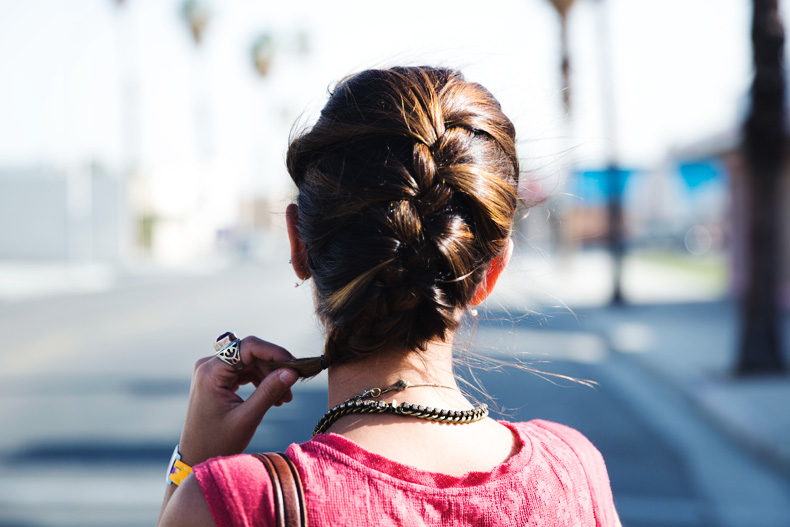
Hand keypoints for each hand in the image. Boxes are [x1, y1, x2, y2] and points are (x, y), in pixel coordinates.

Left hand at [177, 336, 298, 466]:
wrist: (197, 458)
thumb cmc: (218, 442)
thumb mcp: (247, 417)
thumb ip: (269, 391)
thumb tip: (292, 371)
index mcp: (210, 372)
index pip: (247, 347)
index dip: (274, 352)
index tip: (295, 366)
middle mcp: (209, 366)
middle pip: (250, 353)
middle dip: (274, 368)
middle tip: (291, 388)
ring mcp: (212, 371)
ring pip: (250, 362)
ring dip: (269, 376)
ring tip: (284, 398)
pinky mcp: (217, 379)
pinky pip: (244, 371)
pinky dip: (260, 381)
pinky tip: (274, 397)